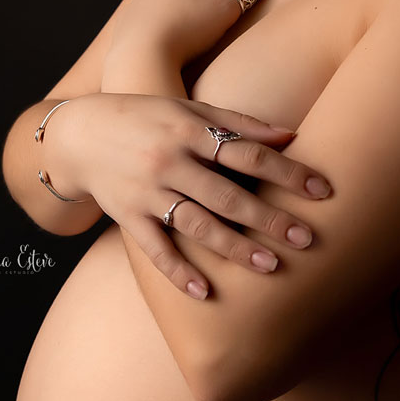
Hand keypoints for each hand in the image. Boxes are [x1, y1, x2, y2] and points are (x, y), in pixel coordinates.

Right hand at [44, 92, 333, 296]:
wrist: (77, 134)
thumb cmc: (144, 117)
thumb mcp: (188, 109)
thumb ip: (239, 122)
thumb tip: (291, 135)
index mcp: (190, 130)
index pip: (248, 154)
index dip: (288, 172)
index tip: (322, 190)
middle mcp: (170, 161)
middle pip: (228, 195)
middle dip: (269, 219)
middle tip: (307, 239)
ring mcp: (147, 191)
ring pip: (197, 224)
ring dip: (234, 248)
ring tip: (270, 267)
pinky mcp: (127, 216)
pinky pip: (155, 249)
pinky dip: (178, 271)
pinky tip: (205, 292)